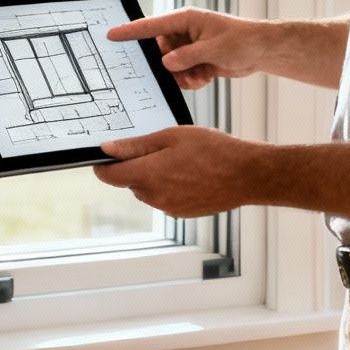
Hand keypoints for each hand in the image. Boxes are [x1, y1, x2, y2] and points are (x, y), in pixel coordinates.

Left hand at [94, 126, 265, 216]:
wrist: (246, 175)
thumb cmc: (213, 150)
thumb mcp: (171, 137)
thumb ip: (136, 145)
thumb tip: (107, 149)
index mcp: (148, 175)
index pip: (109, 176)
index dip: (104, 165)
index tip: (107, 156)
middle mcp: (154, 196)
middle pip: (130, 182)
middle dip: (137, 166)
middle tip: (160, 148)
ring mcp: (169, 208)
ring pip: (148, 190)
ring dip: (154, 176)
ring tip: (181, 160)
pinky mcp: (182, 213)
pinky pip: (165, 198)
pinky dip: (170, 186)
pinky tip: (190, 173)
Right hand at [107, 8, 269, 89]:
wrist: (261, 51)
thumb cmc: (242, 40)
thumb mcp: (213, 49)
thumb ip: (187, 56)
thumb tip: (165, 63)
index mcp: (185, 19)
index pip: (151, 26)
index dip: (130, 31)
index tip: (111, 34)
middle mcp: (184, 32)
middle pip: (160, 51)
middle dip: (169, 66)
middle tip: (182, 70)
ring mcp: (189, 46)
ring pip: (170, 66)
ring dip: (182, 76)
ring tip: (201, 74)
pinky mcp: (195, 59)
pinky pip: (181, 73)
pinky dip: (191, 79)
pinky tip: (206, 77)